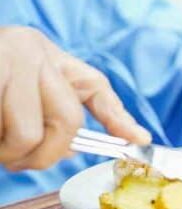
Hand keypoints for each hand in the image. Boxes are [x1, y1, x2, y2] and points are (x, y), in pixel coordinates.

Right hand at [0, 27, 150, 170]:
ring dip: (10, 153)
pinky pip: (1, 132)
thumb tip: (100, 143)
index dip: (118, 118)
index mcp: (43, 51)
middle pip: (66, 120)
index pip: (94, 86)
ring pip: (28, 133)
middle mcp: (27, 49)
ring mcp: (2, 60)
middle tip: (17, 158)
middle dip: (45, 153)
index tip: (140, 142)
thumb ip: (57, 107)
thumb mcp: (23, 83)